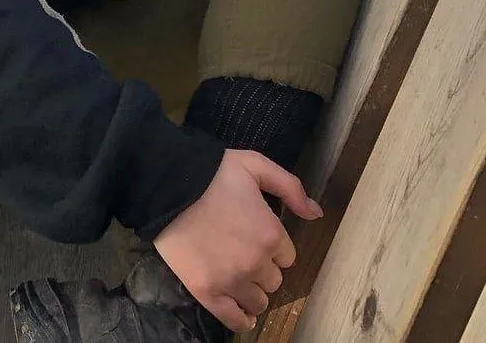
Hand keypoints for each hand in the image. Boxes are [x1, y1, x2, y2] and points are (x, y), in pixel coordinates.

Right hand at [152, 149, 322, 332]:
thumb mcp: (255, 166)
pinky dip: (242, 319)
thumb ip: (290, 187)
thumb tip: (316, 213)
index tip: (260, 237)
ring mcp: (231, 281)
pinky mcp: (207, 292)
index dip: (275, 246)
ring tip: (241, 278)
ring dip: (254, 292)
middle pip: (274, 280)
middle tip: (246, 253)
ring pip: (258, 301)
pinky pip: (234, 319)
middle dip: (265, 268)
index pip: (288, 257)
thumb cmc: (214, 174)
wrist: (170, 186)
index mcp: (271, 234)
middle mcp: (256, 263)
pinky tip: (243, 313)